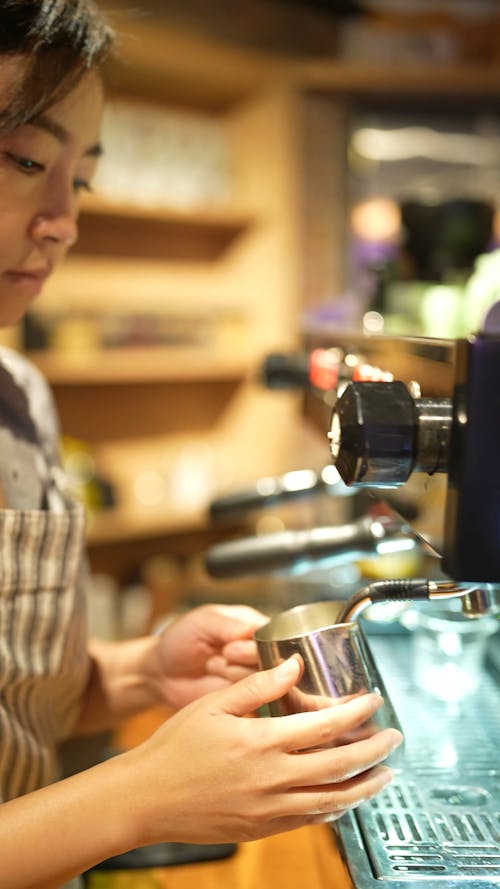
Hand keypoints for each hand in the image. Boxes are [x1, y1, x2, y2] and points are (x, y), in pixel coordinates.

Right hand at [122, 656, 402, 846]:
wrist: (146, 798)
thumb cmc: (174, 748)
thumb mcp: (212, 704)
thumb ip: (258, 685)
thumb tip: (293, 665)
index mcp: (261, 741)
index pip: (325, 725)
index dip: (357, 712)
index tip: (374, 701)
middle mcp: (272, 778)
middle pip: (340, 764)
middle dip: (374, 750)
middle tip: (394, 738)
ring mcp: (270, 808)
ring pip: (333, 799)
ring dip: (364, 785)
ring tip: (384, 774)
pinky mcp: (263, 829)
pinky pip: (310, 820)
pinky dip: (334, 808)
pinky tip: (344, 798)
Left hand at [149, 603, 268, 708]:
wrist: (161, 674)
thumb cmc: (180, 639)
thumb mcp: (201, 622)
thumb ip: (226, 625)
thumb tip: (251, 629)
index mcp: (252, 625)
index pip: (271, 634)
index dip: (255, 643)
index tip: (231, 647)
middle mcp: (257, 651)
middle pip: (272, 658)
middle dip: (246, 658)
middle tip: (225, 654)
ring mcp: (252, 676)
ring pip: (265, 680)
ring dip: (236, 674)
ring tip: (212, 665)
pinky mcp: (246, 699)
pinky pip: (257, 701)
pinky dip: (242, 696)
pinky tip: (222, 685)